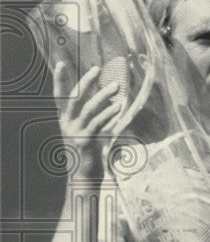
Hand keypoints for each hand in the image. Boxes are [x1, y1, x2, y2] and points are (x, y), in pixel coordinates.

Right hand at [53, 63, 120, 179]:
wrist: (84, 177)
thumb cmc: (89, 152)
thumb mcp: (90, 131)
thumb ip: (96, 116)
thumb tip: (108, 98)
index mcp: (65, 120)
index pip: (60, 96)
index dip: (59, 80)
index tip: (61, 63)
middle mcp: (67, 124)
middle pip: (74, 98)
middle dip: (85, 82)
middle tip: (97, 69)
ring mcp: (75, 133)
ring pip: (88, 109)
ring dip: (103, 96)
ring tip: (116, 86)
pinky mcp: (85, 141)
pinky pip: (97, 124)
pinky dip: (108, 114)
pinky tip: (117, 106)